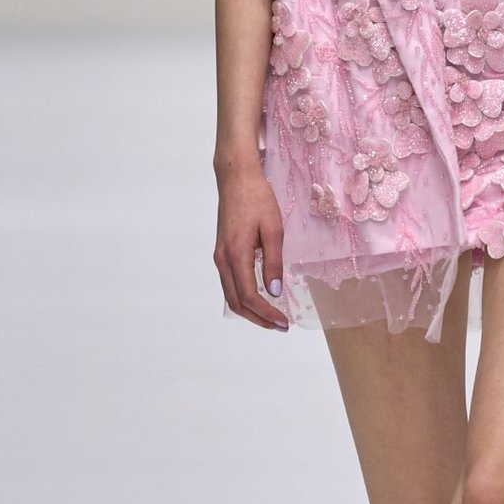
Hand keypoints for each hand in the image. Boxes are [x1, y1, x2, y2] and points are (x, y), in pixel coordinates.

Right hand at [213, 162, 289, 330]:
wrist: (236, 178)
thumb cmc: (257, 199)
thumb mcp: (273, 229)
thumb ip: (273, 262)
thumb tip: (274, 292)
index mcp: (236, 255)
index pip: (249, 296)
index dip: (266, 313)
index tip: (284, 322)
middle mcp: (223, 260)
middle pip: (236, 302)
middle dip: (257, 318)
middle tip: (280, 325)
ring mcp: (220, 256)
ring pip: (231, 294)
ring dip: (249, 310)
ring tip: (271, 317)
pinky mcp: (222, 252)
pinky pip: (230, 283)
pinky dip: (243, 297)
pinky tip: (259, 298)